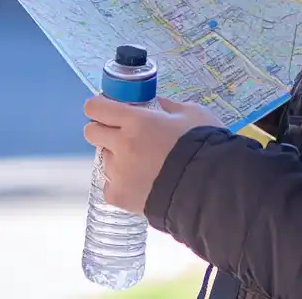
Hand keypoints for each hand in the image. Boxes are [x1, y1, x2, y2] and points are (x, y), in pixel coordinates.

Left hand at [83, 96, 224, 213]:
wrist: (210, 190)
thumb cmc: (204, 147)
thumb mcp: (192, 114)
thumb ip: (168, 107)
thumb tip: (155, 104)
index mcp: (136, 121)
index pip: (96, 107)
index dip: (98, 106)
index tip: (106, 109)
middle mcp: (121, 145)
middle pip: (91, 132)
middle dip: (103, 130)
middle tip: (122, 135)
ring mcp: (118, 173)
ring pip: (103, 159)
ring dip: (116, 158)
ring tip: (142, 165)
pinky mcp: (120, 198)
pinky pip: (109, 186)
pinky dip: (120, 183)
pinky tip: (139, 183)